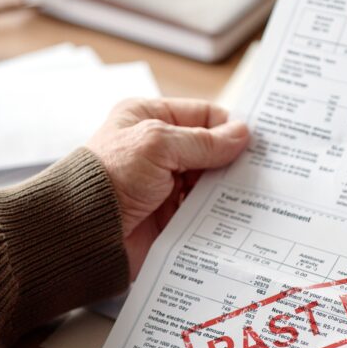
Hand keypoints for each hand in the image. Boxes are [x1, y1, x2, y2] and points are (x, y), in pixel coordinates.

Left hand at [87, 98, 248, 277]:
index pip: (202, 114)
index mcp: (148, 118)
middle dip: (231, 160)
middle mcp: (156, 148)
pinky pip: (201, 209)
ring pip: (208, 181)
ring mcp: (162, 182)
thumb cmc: (109, 179)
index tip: (257, 142)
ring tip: (252, 195)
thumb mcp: (158, 145)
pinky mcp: (167, 213)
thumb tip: (242, 135)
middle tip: (262, 170)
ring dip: (225, 189)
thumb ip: (202, 141)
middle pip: (209, 149)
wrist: (84, 233)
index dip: (229, 127)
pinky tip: (235, 216)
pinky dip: (216, 213)